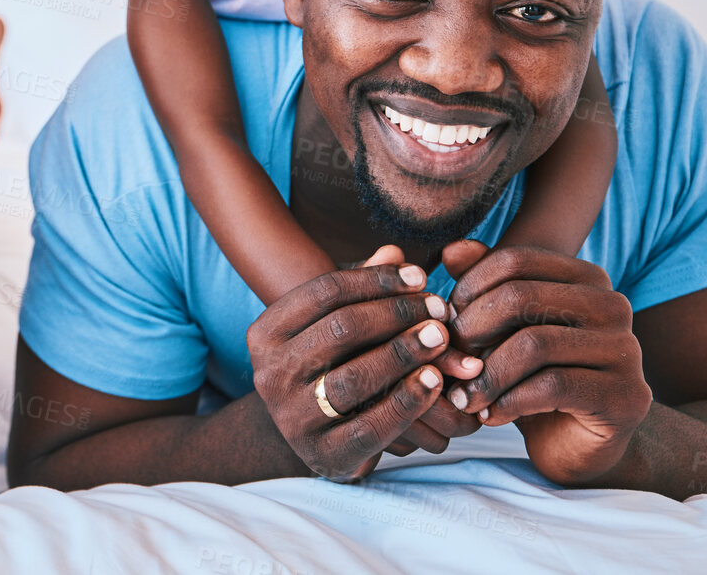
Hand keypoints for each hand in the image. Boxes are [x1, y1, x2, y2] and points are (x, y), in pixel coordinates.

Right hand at [245, 250, 453, 481]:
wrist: (313, 439)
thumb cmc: (329, 368)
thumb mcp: (334, 327)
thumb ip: (361, 291)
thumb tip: (394, 253)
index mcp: (265, 332)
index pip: (325, 291)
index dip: (377, 280)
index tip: (421, 277)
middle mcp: (270, 373)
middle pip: (342, 328)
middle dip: (397, 313)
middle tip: (439, 308)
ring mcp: (293, 417)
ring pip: (355, 376)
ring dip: (405, 352)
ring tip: (441, 337)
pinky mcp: (324, 453)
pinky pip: (371, 425)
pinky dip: (407, 400)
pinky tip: (435, 380)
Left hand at [440, 240, 651, 484]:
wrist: (573, 445)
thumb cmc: (532, 378)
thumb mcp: (501, 330)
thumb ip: (481, 286)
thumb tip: (452, 250)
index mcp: (587, 278)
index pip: (515, 260)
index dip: (468, 290)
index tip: (448, 326)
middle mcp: (613, 305)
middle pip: (520, 297)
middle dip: (472, 331)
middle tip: (450, 363)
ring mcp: (625, 350)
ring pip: (534, 344)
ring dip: (486, 374)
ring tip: (465, 396)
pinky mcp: (626, 396)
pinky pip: (552, 387)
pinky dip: (509, 402)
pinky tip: (491, 416)